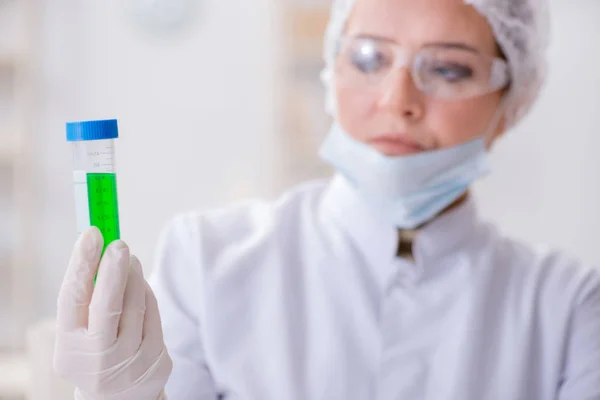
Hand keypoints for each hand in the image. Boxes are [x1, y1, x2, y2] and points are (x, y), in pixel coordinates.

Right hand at [54, 227, 172, 399]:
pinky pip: (153, 314)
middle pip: (108, 305)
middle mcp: (97, 357)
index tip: (92, 234)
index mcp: (69, 346)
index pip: (72, 298)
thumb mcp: (79, 331)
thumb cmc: (94, 350)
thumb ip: (86, 298)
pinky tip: (140, 285)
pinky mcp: (155, 360)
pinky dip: (147, 294)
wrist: (117, 398)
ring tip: (129, 259)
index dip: (81, 263)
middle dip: (114, 270)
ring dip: (133, 276)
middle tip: (119, 243)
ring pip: (136, 305)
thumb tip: (99, 247)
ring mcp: (128, 360)